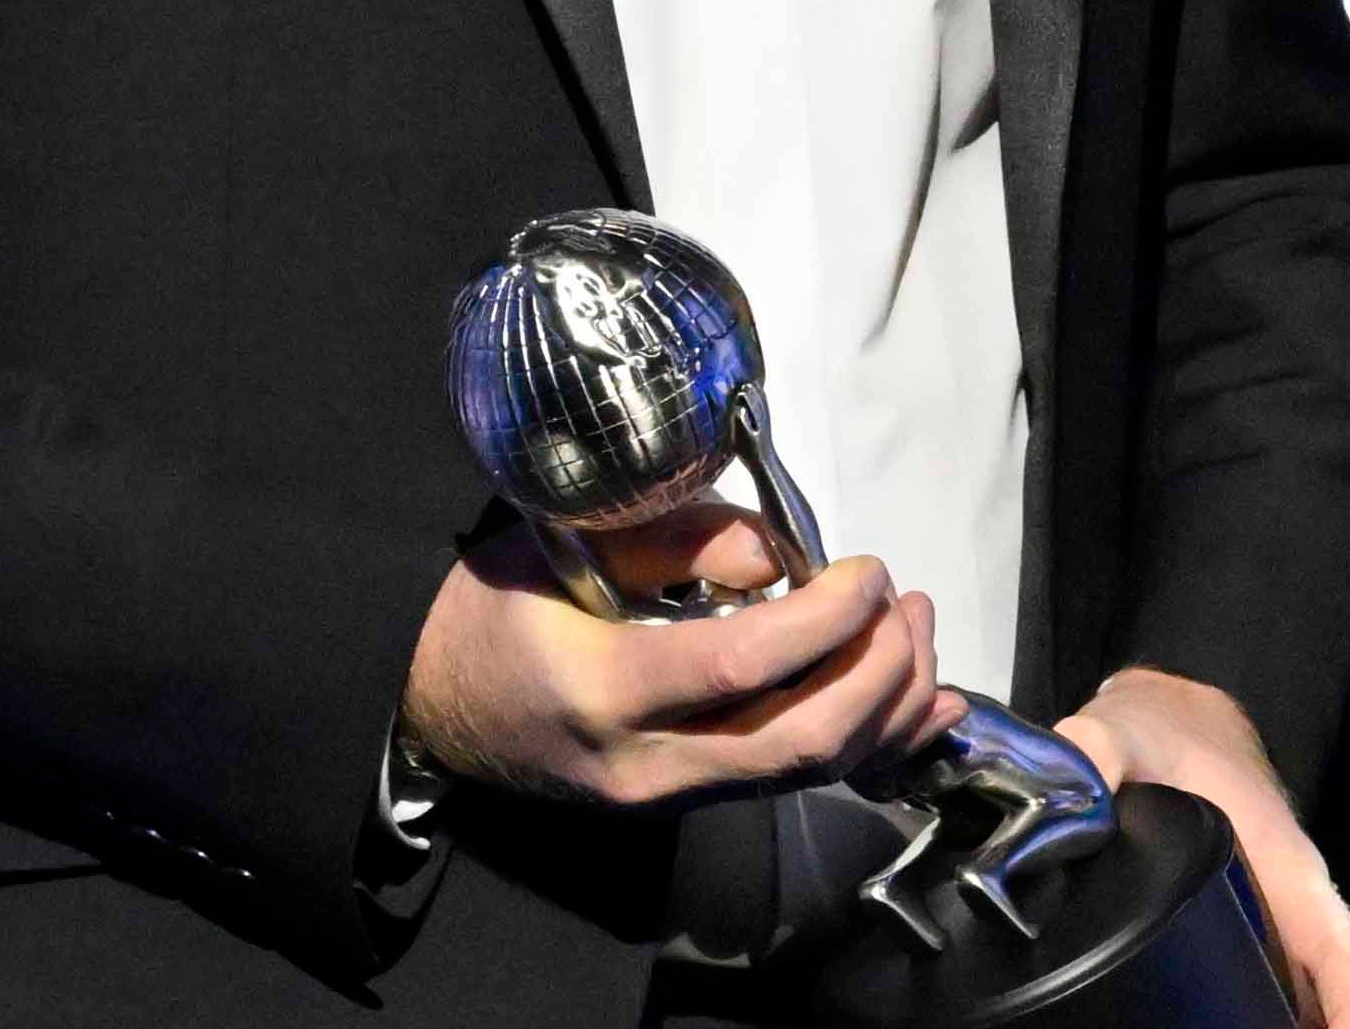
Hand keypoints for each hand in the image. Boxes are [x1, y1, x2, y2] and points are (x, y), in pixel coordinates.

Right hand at [400, 509, 957, 810]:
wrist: (432, 702)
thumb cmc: (492, 606)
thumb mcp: (566, 541)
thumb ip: (677, 541)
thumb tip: (783, 559)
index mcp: (601, 689)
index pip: (741, 666)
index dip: (825, 620)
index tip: (866, 569)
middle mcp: (641, 764)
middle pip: (795, 742)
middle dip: (876, 673)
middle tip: (905, 604)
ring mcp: (664, 799)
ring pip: (805, 775)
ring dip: (882, 709)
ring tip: (917, 636)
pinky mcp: (682, 807)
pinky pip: (790, 784)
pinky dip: (865, 746)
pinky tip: (913, 709)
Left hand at [1058, 668, 1349, 1028]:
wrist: (1174, 712)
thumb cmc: (1169, 728)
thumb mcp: (1124, 731)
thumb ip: (1094, 754)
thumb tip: (1072, 792)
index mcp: (1287, 865)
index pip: (1341, 950)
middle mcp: (1291, 901)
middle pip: (1328, 992)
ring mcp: (1269, 917)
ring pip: (1299, 993)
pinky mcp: (1240, 923)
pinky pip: (1268, 982)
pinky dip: (1263, 1018)